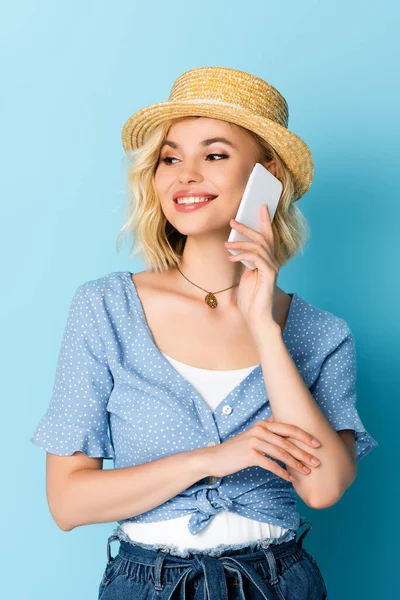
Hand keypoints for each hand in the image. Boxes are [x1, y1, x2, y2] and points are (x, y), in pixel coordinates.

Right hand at [204, 416, 321, 483]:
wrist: (215, 458)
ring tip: (307, 472)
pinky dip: (282, 472)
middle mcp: (259, 430)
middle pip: (287, 441)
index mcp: (263, 424)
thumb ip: (267, 429)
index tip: (317, 444)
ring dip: (296, 464)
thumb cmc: (236, 449)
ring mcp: (254, 441)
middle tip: (317, 462)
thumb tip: (279, 421)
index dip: (304, 436)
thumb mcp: (252, 435)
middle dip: (304, 452)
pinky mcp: (250, 454)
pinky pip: (271, 464)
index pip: (288, 428)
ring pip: (281, 453)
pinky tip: (290, 479)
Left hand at [224, 204, 279, 332]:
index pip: (267, 236)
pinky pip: (256, 259)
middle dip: (247, 227)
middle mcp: (273, 261)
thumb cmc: (250, 297)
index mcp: (268, 260)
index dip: (265, 220)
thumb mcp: (245, 274)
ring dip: (240, 243)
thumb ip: (245, 260)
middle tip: (233, 221)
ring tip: (226, 244)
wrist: (255, 316)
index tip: (261, 206)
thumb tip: (236, 246)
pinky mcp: (269, 275)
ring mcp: (272, 268)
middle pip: (262, 238)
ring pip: (258, 247)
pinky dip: (243, 256)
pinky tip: (232, 258)